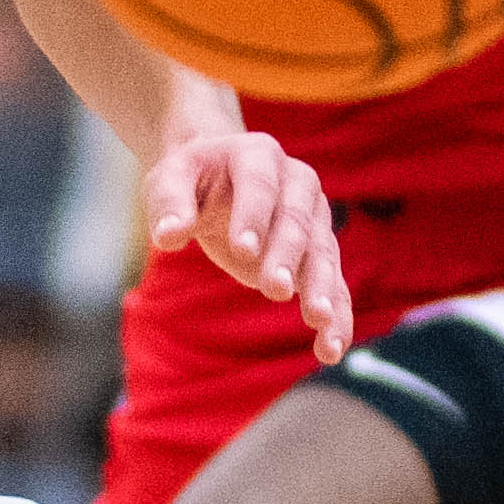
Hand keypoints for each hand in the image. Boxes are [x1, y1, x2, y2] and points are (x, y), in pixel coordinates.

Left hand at [147, 119, 350, 359]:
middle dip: (286, 257)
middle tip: (274, 290)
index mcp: (257, 155)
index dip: (253, 216)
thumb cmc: (189, 180)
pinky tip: (331, 348)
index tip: (243, 252)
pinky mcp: (318, 253)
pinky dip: (336, 315)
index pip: (259, 186)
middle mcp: (296, 183)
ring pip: (322, 254)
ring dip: (322, 288)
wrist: (216, 179)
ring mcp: (313, 218)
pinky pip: (333, 284)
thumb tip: (169, 235)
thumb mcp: (167, 180)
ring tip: (319, 321)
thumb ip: (168, 204)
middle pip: (296, 222)